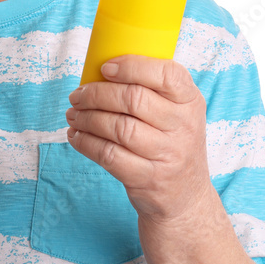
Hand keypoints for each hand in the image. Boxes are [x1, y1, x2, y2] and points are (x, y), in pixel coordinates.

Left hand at [65, 54, 213, 224]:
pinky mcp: (148, 179)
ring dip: (87, 118)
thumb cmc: (172, 143)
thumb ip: (151, 90)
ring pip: (118, 127)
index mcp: (191, 101)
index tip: (105, 68)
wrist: (186, 197)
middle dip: (96, 93)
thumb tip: (100, 69)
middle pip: (133, 99)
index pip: (167, 74)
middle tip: (77, 95)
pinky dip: (86, 143)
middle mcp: (184, 127)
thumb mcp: (177, 113)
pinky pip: (109, 155)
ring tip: (73, 114)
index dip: (132, 66)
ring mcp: (168, 155)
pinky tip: (76, 136)